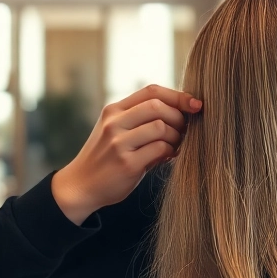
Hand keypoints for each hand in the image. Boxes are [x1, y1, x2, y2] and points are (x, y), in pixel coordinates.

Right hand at [52, 85, 201, 224]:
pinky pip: (160, 149)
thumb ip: (141, 120)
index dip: (178, 95)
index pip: (151, 91)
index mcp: (113, 110)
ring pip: (161, 127)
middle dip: (179, 117)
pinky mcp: (127, 163)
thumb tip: (184, 112)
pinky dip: (170, 151)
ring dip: (176, 136)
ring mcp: (119, 143)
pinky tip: (168, 156)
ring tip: (176, 145)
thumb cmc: (106, 157)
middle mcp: (114, 123)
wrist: (80, 185)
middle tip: (185, 131)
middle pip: (158, 106)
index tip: (196, 104)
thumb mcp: (116, 131)